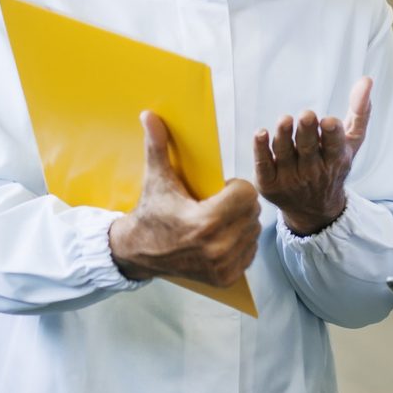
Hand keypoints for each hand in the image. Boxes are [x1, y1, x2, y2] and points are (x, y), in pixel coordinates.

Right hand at [109, 111, 261, 289]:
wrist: (138, 252)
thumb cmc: (151, 213)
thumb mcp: (156, 179)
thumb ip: (158, 146)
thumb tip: (150, 114)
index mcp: (204, 222)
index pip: (247, 194)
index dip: (235, 188)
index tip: (220, 189)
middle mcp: (217, 248)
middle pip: (253, 213)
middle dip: (240, 204)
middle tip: (220, 203)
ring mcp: (222, 266)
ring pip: (254, 232)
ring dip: (243, 223)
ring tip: (220, 220)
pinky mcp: (225, 278)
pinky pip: (249, 252)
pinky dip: (240, 243)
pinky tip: (221, 238)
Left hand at [253, 76, 372, 237]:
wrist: (314, 209)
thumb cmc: (333, 166)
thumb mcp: (351, 142)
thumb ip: (360, 111)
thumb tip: (366, 80)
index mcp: (335, 160)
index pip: (334, 146)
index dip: (331, 134)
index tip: (329, 121)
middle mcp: (313, 171)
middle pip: (307, 148)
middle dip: (307, 131)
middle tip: (306, 115)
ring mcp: (289, 179)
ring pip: (284, 154)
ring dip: (283, 135)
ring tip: (285, 120)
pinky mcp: (269, 183)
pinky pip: (263, 164)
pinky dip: (260, 149)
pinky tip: (260, 133)